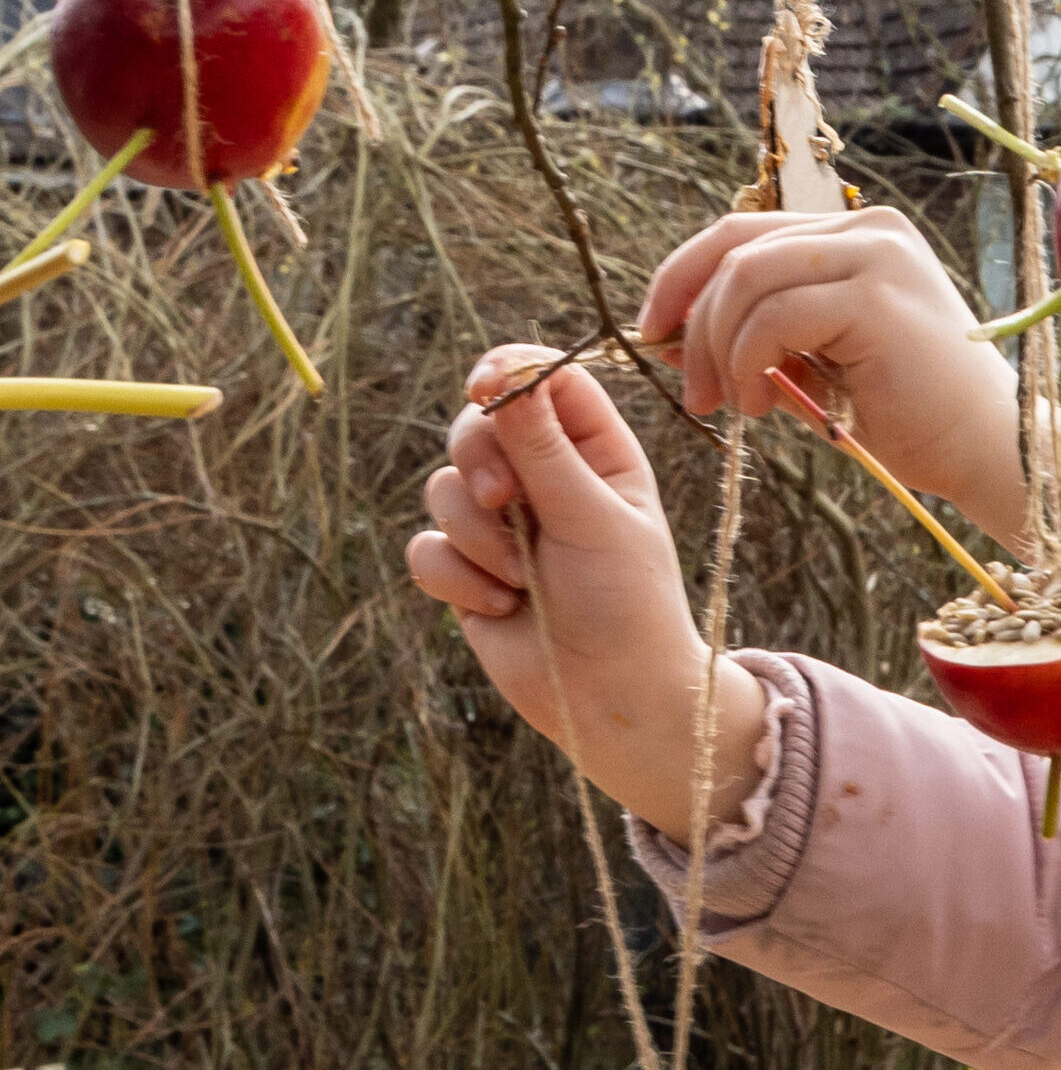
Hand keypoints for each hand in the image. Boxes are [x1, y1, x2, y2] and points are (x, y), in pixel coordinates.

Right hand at [405, 346, 764, 839]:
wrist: (611, 696)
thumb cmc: (625, 604)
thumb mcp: (592, 518)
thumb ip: (544, 451)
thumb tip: (502, 379)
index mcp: (595, 452)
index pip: (546, 380)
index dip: (509, 373)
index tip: (484, 389)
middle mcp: (546, 479)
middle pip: (476, 425)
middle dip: (479, 462)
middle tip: (505, 503)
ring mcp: (501, 525)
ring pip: (442, 488)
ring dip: (476, 536)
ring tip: (523, 578)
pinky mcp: (467, 570)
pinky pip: (426, 548)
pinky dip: (457, 578)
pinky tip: (502, 607)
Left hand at [639, 208, 1026, 545]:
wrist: (990, 451)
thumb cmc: (912, 419)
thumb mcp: (823, 366)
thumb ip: (766, 337)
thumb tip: (679, 334)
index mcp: (861, 235)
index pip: (745, 233)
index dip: (684, 279)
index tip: (657, 336)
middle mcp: (871, 229)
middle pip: (734, 245)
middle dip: (692, 319)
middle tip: (692, 391)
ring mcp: (876, 254)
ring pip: (745, 277)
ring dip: (720, 348)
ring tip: (737, 405)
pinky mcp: (875, 295)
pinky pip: (773, 317)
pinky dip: (748, 363)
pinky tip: (763, 406)